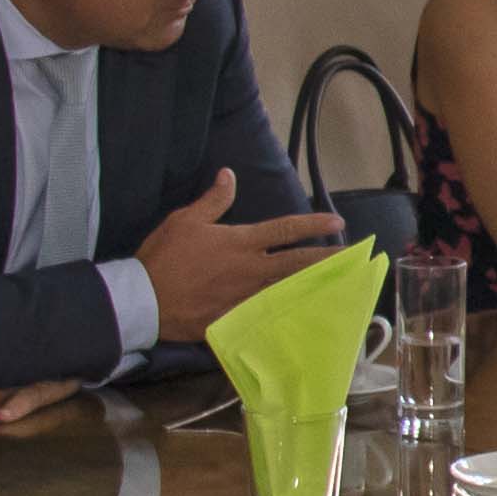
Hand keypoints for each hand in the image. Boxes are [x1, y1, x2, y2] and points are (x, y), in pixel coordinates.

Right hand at [131, 170, 342, 338]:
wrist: (144, 300)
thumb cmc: (164, 256)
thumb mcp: (185, 220)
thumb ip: (213, 200)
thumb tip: (230, 176)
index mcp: (241, 242)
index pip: (285, 230)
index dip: (313, 224)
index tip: (337, 223)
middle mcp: (251, 270)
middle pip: (297, 263)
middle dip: (326, 259)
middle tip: (352, 258)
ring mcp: (246, 297)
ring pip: (288, 290)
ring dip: (312, 286)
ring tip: (336, 285)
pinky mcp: (235, 319)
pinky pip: (266, 317)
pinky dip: (285, 315)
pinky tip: (302, 317)